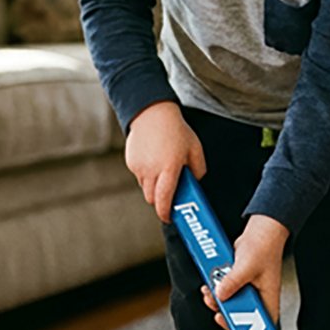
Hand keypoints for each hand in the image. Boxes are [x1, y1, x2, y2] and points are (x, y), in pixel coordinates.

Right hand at [125, 101, 205, 221]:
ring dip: (154, 188)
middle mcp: (151, 171)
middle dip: (160, 202)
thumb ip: (198, 170)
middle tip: (170, 198)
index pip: (164, 199)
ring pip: (145, 188)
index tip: (169, 217)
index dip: (166, 213)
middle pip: (152, 199)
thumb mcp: (195, 150)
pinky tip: (155, 162)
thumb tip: (195, 183)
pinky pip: (139, 176)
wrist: (151, 112)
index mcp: (168, 169)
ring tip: (164, 175)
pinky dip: (147, 176)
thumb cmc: (176, 130)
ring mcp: (138, 167)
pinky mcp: (131, 162)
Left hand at [203, 215, 288, 326]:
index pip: (261, 325)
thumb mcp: (247, 266)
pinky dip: (215, 290)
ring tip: (209, 291)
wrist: (260, 230)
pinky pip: (224, 293)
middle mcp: (258, 297)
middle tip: (215, 305)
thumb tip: (219, 295)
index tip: (229, 324)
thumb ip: (233, 281)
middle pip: (240, 317)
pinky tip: (210, 284)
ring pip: (230, 305)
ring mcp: (247, 291)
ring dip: (217, 301)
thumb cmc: (263, 246)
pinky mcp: (237, 284)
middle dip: (224, 313)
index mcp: (268, 298)